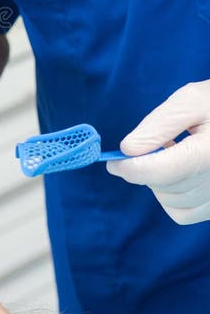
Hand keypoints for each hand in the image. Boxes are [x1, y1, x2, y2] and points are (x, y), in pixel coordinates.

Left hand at [107, 81, 209, 224]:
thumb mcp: (191, 100)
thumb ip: (158, 125)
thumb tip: (128, 150)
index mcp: (209, 153)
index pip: (160, 171)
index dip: (130, 168)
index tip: (113, 162)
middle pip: (162, 185)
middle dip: (147, 166)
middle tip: (157, 142)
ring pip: (170, 201)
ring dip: (159, 181)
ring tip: (174, 152)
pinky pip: (184, 213)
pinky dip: (172, 197)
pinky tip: (180, 172)